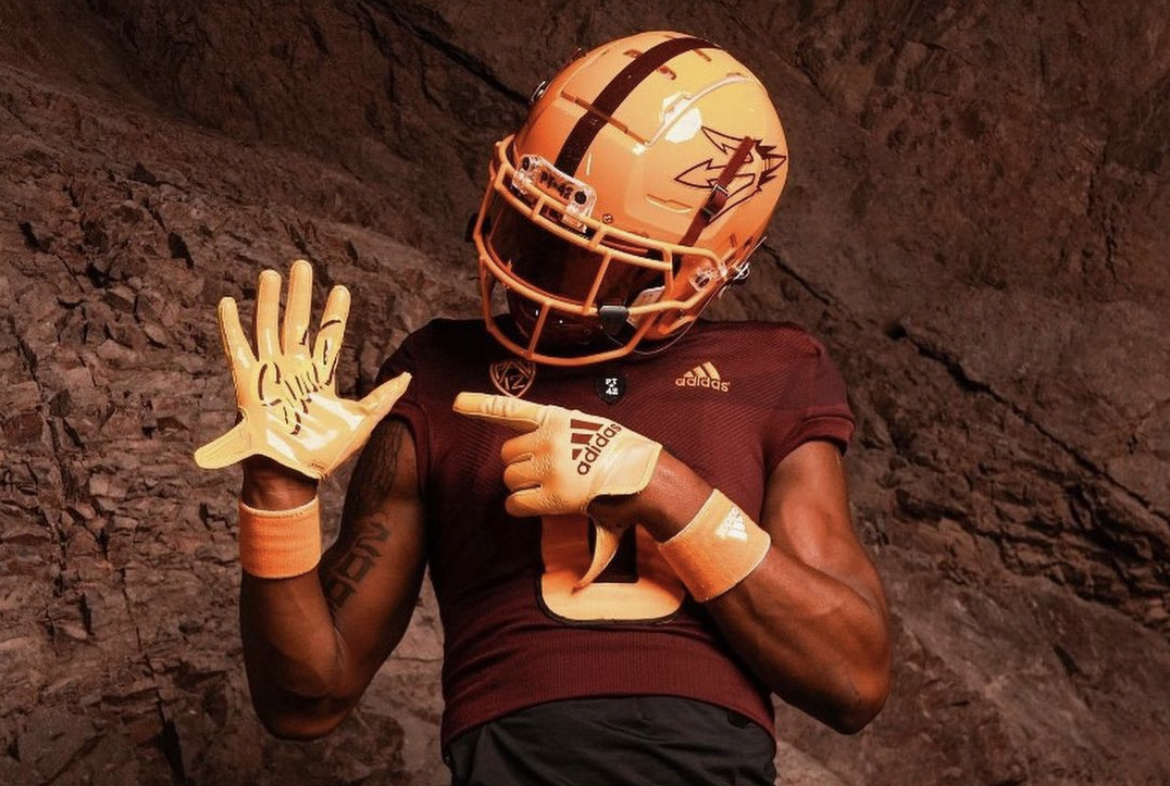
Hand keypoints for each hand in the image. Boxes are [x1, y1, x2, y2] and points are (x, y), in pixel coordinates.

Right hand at [194, 259, 410, 479]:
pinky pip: (237, 350)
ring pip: (268, 329)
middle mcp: (294, 369)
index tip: (341, 289)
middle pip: (296, 324)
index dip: (334, 314)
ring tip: (271, 274)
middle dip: (299, 295)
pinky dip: (231, 327)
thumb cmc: (323, 453)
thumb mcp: (361, 422)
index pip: (328, 337)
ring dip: (268, 301)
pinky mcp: (247, 384)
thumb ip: (383, 398)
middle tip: (301, 265)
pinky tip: (229, 303)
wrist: (291, 476)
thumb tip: (409, 376)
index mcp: (319, 376)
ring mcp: (270, 374)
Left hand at [453, 392, 661, 585]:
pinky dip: (523, 507)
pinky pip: (516, 502)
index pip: (511, 409)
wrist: (646, 478)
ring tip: (553, 487)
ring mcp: (550, 466)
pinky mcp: (552, 494)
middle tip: (547, 474)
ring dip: (523, 486)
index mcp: (557, 418)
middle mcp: (549, 438)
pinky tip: (543, 505)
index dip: (480, 405)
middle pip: (507, 455)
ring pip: (510, 478)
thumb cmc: (621, 456)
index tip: (456, 402)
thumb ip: (558, 433)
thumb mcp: (590, 429)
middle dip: (520, 466)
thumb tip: (536, 441)